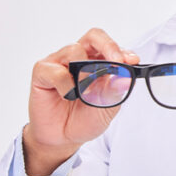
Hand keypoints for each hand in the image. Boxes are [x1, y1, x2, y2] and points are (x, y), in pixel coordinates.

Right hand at [23, 28, 139, 175]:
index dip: (121, 50)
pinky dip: (66, 84)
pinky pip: (55, 70)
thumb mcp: (107, 107)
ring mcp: (60, 62)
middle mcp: (80, 58)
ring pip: (74, 50)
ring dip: (85, 72)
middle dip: (108, 46)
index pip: (110, 46)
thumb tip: (126, 77)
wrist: (63, 138)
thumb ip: (116, 91)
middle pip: (94, 36)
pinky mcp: (42, 72)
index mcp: (98, 62)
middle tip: (117, 61)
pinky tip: (69, 95)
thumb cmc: (85, 118)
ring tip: (86, 92)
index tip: (132, 61)